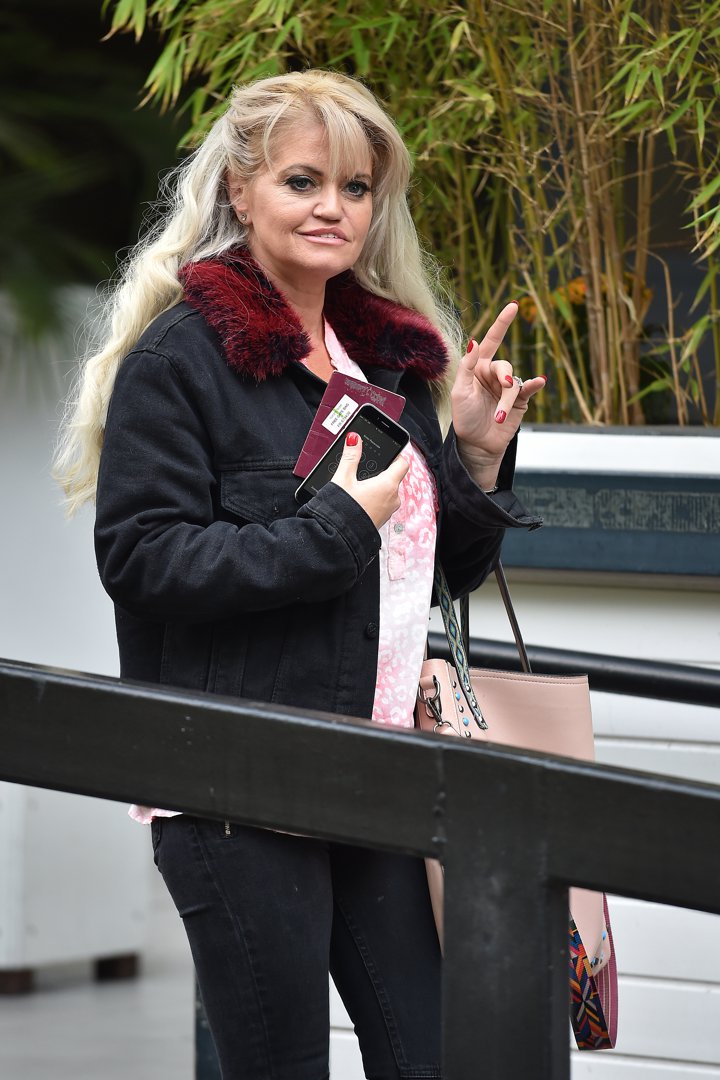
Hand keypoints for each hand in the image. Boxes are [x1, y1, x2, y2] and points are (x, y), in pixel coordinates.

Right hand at [329, 432, 408, 528]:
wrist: (338, 538)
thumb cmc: (342, 509)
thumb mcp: (343, 478)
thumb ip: (350, 457)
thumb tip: (354, 438)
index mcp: (388, 485)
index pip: (403, 463)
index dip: (396, 455)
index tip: (387, 452)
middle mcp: (393, 498)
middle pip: (394, 478)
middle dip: (381, 472)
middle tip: (365, 470)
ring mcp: (389, 511)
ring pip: (388, 491)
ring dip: (377, 486)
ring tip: (358, 486)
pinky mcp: (382, 520)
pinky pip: (382, 503)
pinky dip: (374, 498)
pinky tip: (359, 499)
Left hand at [451, 302, 546, 483]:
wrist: (477, 445)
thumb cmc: (465, 419)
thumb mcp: (460, 392)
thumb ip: (467, 367)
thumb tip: (474, 341)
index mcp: (478, 368)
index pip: (491, 341)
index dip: (502, 323)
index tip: (514, 306)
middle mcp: (494, 375)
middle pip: (504, 366)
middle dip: (502, 379)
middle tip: (501, 389)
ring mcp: (508, 388)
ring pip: (513, 383)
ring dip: (506, 401)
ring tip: (498, 417)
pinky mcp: (520, 401)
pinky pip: (528, 388)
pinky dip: (534, 384)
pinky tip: (540, 381)